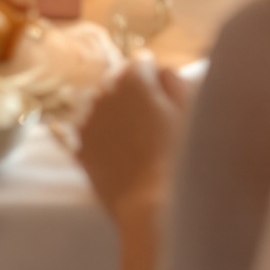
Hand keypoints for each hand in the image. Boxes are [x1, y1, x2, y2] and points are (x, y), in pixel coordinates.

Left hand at [77, 56, 191, 225]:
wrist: (152, 206)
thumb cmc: (179, 160)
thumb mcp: (188, 115)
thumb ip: (174, 82)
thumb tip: (162, 71)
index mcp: (135, 79)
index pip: (142, 62)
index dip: (155, 81)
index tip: (163, 100)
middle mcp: (106, 90)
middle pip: (119, 81)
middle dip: (132, 95)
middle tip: (151, 124)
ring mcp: (88, 117)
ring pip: (100, 103)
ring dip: (113, 113)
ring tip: (133, 141)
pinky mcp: (80, 143)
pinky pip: (88, 129)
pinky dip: (100, 135)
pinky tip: (117, 154)